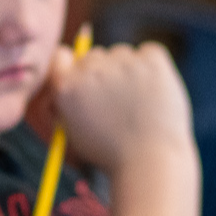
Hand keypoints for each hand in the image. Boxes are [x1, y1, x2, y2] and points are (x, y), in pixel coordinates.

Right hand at [49, 40, 193, 177]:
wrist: (151, 163)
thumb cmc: (112, 155)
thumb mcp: (74, 132)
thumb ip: (67, 103)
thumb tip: (70, 73)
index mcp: (66, 87)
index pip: (60, 56)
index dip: (74, 68)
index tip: (87, 79)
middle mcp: (91, 69)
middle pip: (95, 55)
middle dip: (104, 72)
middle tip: (119, 100)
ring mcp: (122, 61)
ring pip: (123, 54)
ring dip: (129, 70)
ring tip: (140, 105)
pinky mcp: (152, 59)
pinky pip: (149, 52)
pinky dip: (153, 68)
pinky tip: (155, 94)